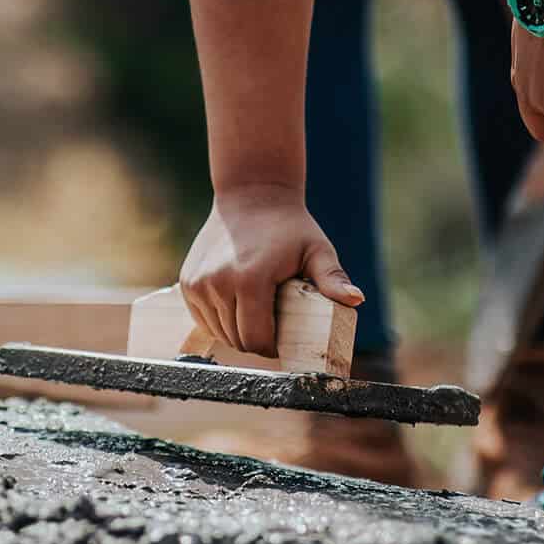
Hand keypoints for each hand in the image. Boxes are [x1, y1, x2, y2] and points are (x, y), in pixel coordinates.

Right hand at [178, 185, 362, 356]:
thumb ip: (332, 278)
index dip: (272, 348)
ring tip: (255, 314)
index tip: (283, 341)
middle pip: (237, 339)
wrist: (250, 195)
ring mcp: (198, 284)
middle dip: (255, 341)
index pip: (256, 340)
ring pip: (218, 333)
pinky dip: (219, 320)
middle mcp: (218, 284)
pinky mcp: (187, 283)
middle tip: (272, 327)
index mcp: (250, 281)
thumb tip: (356, 299)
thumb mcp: (316, 251)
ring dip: (236, 332)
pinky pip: (204, 319)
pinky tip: (235, 306)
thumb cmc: (290, 227)